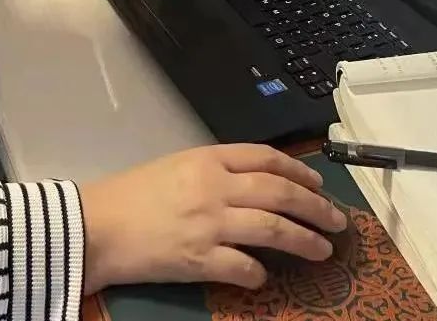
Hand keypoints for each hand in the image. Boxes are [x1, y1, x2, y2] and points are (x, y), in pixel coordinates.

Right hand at [80, 144, 346, 294]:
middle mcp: (214, 186)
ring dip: (304, 240)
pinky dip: (260, 273)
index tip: (318, 185)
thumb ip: (215, 170)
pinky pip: (244, 267)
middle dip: (315, 206)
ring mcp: (209, 223)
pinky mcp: (199, 259)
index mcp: (208, 158)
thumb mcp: (177, 165)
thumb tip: (257, 183)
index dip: (299, 171)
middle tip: (337, 220)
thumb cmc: (134, 193)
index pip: (266, 158)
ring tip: (323, 250)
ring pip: (272, 229)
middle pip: (279, 192)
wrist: (98, 224)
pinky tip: (266, 279)